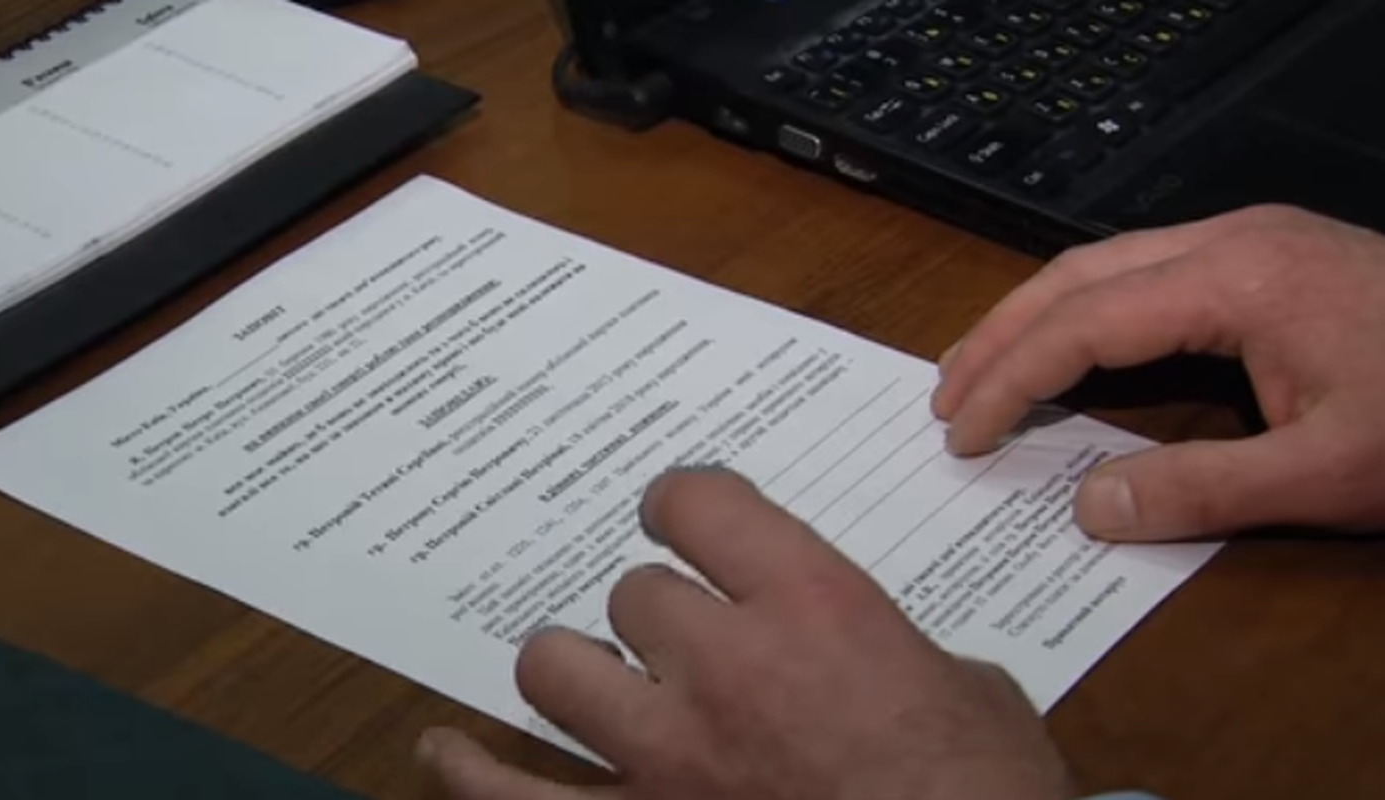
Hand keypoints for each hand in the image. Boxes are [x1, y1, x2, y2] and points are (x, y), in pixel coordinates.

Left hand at [415, 468, 1072, 799]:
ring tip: (596, 681)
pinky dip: (472, 775)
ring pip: (560, 672)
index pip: (695, 502)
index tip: (685, 516)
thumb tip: (859, 648)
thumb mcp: (966, 688)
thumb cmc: (990, 789)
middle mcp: (723, 667)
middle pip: (634, 594)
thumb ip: (884, 644)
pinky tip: (444, 752)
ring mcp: (668, 761)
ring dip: (581, 673)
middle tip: (689, 639)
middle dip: (661, 615)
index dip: (685, 503)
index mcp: (810, 605)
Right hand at [933, 204, 1384, 540]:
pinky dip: (1082, 310)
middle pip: (1074, 273)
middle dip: (998, 334)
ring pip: (1102, 262)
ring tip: (982, 371)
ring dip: (1033, 315)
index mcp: (1235, 277)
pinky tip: (1069, 347)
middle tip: (945, 398)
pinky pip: (1141, 270)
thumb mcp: (1331, 472)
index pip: (1082, 322)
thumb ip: (1204, 491)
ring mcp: (1248, 238)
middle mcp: (1229, 239)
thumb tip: (1089, 507)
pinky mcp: (1265, 253)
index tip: (962, 433)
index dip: (1009, 377)